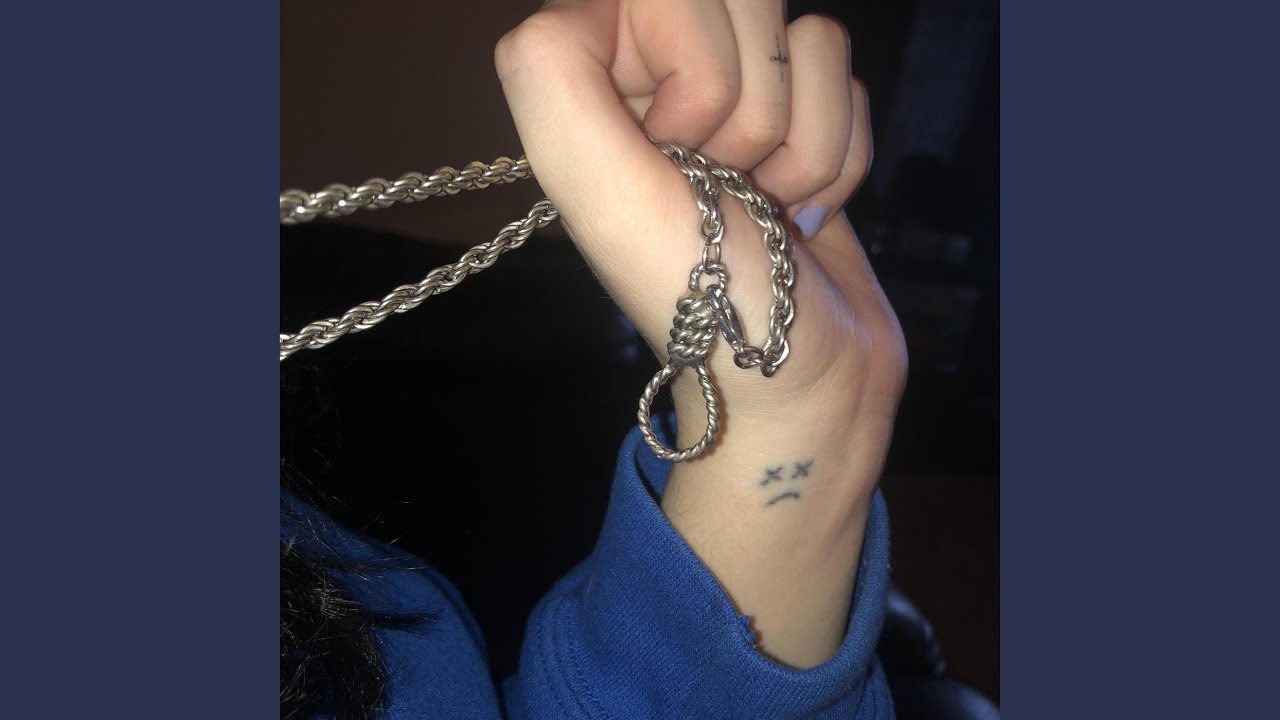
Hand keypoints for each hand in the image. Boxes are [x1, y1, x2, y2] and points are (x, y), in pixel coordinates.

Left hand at [496, 0, 905, 666]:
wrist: (806, 384)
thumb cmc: (704, 306)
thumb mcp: (603, 196)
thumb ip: (554, 76)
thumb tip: (588, 6)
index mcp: (595, 86)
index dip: (692, 61)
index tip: (678, 148)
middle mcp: (658, 82)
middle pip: (747, 2)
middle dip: (755, 112)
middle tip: (725, 186)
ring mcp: (736, 98)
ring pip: (807, 38)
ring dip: (803, 143)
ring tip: (764, 207)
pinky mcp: (802, 120)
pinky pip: (846, 80)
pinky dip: (839, 157)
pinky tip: (803, 211)